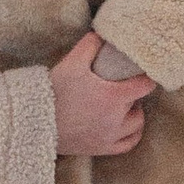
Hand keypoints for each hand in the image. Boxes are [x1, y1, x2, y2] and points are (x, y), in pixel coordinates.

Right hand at [49, 29, 153, 156]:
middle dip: (135, 94)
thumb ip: (90, 45)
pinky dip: (132, 135)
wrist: (36, 122)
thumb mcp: (72, 63)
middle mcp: (117, 119)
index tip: (144, 71)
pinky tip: (127, 127)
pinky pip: (127, 144)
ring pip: (136, 126)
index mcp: (114, 97)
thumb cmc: (55, 92)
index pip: (145, 86)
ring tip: (125, 105)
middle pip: (139, 105)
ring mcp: (110, 136)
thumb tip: (101, 35)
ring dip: (135, 114)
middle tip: (125, 85)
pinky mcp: (101, 148)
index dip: (147, 76)